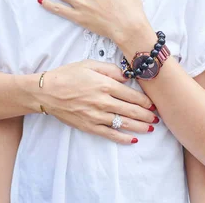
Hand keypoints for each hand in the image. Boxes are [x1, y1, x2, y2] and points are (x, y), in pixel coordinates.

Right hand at [35, 59, 157, 143]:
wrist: (47, 92)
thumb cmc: (68, 75)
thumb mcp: (90, 64)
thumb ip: (110, 69)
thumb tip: (127, 75)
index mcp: (105, 85)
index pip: (131, 95)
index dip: (144, 100)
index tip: (154, 103)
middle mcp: (103, 101)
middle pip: (130, 110)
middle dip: (146, 115)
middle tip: (157, 118)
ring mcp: (96, 115)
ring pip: (123, 123)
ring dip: (139, 126)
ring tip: (150, 128)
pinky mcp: (89, 126)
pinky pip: (109, 134)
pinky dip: (121, 138)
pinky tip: (132, 139)